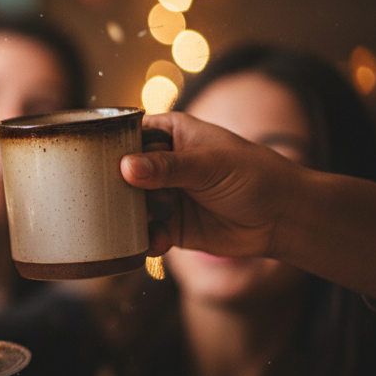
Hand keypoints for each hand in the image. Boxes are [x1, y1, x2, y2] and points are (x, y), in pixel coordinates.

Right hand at [120, 111, 299, 257]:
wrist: (285, 218)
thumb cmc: (255, 175)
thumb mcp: (210, 164)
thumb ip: (168, 167)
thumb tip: (125, 168)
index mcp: (168, 133)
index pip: (127, 133)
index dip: (108, 145)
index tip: (90, 160)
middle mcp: (160, 163)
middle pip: (120, 172)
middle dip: (110, 187)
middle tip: (103, 199)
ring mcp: (163, 195)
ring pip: (128, 204)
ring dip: (125, 217)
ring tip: (130, 225)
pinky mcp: (170, 226)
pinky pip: (145, 232)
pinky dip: (144, 239)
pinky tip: (159, 242)